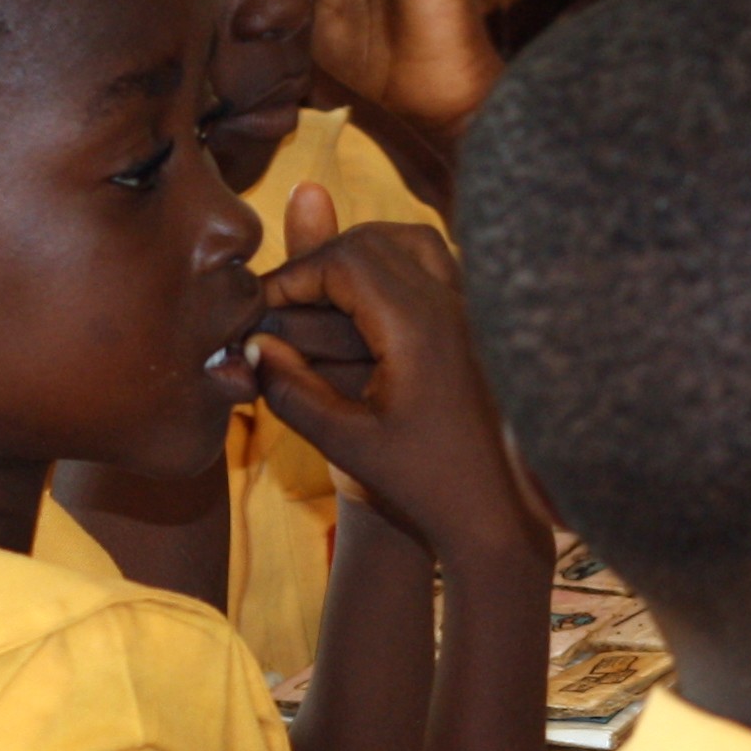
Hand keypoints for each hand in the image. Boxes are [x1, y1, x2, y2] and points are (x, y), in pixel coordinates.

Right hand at [248, 214, 534, 564]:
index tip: (262, 306)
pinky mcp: (480, 323)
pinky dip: (396, 267)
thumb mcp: (346, 443)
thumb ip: (292, 390)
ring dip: (361, 255)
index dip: (294, 275)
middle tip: (284, 300)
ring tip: (324, 295)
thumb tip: (253, 345)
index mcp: (418, 328)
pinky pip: (437, 265)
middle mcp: (451, 305)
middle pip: (374, 240)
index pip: (344, 260)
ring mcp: (472, 309)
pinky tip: (370, 310)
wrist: (497, 510)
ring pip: (411, 241)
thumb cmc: (424, 483)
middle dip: (321, 261)